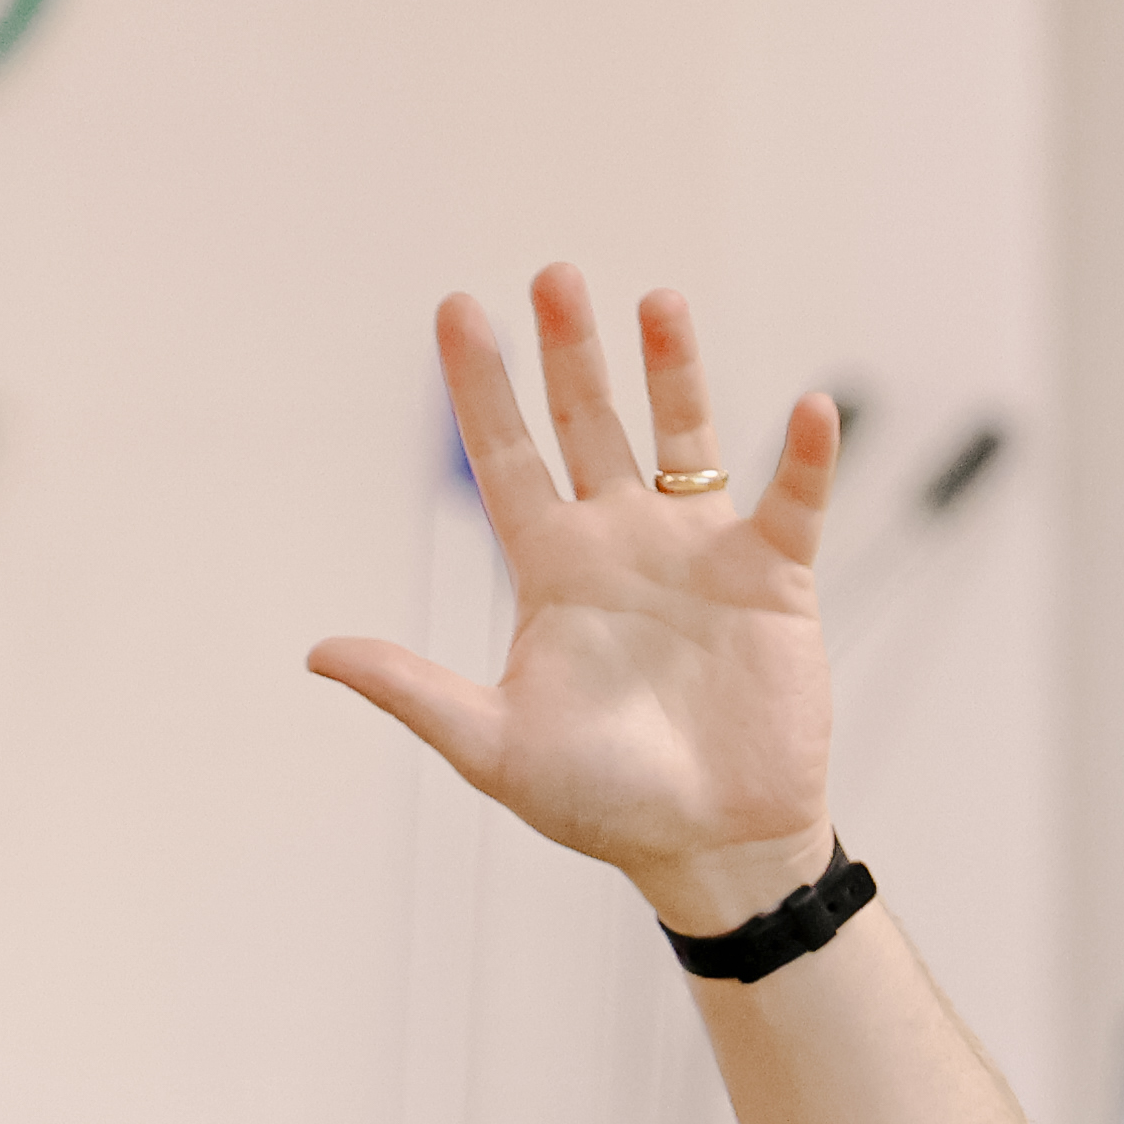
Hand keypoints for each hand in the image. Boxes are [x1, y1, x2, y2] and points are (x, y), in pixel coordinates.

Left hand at [305, 269, 841, 924]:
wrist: (712, 848)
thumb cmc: (605, 805)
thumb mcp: (493, 747)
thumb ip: (413, 690)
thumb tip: (317, 653)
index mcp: (552, 571)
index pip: (505, 458)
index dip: (479, 388)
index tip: (457, 309)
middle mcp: (621, 542)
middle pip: (589, 423)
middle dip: (569, 353)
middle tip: (553, 275)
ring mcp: (699, 551)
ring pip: (684, 436)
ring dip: (673, 370)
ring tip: (657, 301)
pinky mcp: (774, 578)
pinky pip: (793, 501)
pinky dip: (804, 458)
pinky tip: (806, 411)